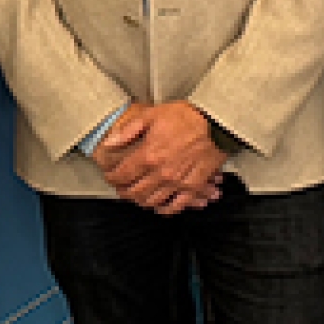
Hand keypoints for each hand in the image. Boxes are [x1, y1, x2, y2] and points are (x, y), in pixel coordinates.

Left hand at [94, 100, 224, 214]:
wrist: (215, 124)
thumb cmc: (183, 117)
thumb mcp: (152, 115)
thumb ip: (128, 131)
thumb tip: (108, 143)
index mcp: (148, 155)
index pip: (122, 175)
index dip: (112, 178)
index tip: (110, 176)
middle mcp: (161, 173)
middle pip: (135, 192)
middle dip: (123, 191)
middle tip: (120, 187)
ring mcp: (177, 183)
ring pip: (152, 201)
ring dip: (140, 201)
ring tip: (136, 195)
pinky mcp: (193, 187)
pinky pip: (176, 206)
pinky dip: (164, 209)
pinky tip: (159, 206)